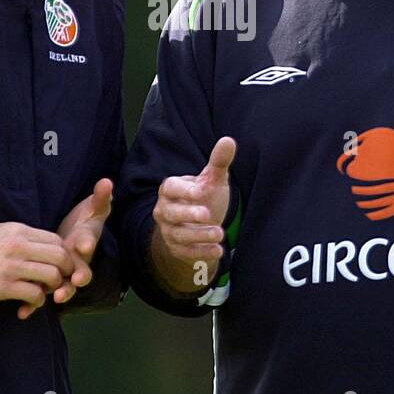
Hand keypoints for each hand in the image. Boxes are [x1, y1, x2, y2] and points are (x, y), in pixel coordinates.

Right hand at [0, 222, 74, 318]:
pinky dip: (38, 301)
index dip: (64, 254)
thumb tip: (38, 242)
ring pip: (52, 275)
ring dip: (54, 286)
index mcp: (18, 231)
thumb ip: (19, 235)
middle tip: (61, 280)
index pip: (56, 239)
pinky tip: (31, 302)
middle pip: (60, 256)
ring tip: (45, 291)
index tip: (61, 264)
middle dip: (67, 270)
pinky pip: (34, 294)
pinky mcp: (4, 286)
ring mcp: (12, 266)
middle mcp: (19, 246)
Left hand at [29, 178, 113, 318]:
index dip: (86, 243)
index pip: (88, 242)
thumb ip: (101, 198)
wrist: (79, 235)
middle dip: (79, 276)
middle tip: (75, 280)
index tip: (82, 244)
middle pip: (81, 271)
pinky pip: (42, 295)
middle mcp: (78, 261)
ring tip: (53, 298)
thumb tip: (107, 182)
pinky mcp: (50, 282)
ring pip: (64, 287)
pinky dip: (33, 304)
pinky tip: (23, 312)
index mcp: (86, 242)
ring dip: (60, 292)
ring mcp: (64, 273)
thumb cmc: (87, 220)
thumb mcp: (94, 208)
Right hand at [151, 137, 234, 292]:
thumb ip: (218, 162)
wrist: (199, 224)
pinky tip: (219, 251)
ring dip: (199, 235)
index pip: (170, 188)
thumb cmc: (204, 196)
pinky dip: (201, 253)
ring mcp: (169, 231)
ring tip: (220, 233)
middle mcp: (165, 210)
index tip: (200, 192)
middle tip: (207, 215)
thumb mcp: (212, 179)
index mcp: (171, 189)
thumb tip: (228, 140)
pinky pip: (186, 252)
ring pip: (179, 234)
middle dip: (188, 214)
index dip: (184, 190)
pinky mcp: (176, 248)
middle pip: (171, 213)